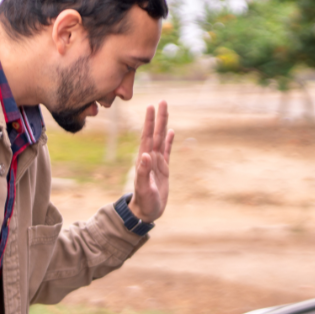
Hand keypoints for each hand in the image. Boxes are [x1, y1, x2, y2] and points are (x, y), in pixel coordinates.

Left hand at [127, 101, 174, 222]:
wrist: (146, 212)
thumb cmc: (144, 201)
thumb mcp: (143, 188)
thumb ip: (142, 172)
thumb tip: (145, 155)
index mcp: (144, 160)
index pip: (148, 137)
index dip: (149, 122)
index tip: (151, 107)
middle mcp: (150, 157)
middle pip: (156, 133)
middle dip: (158, 118)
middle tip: (162, 101)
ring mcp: (157, 162)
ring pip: (162, 139)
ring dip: (164, 125)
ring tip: (166, 111)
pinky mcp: (163, 169)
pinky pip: (167, 151)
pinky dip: (169, 141)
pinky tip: (171, 131)